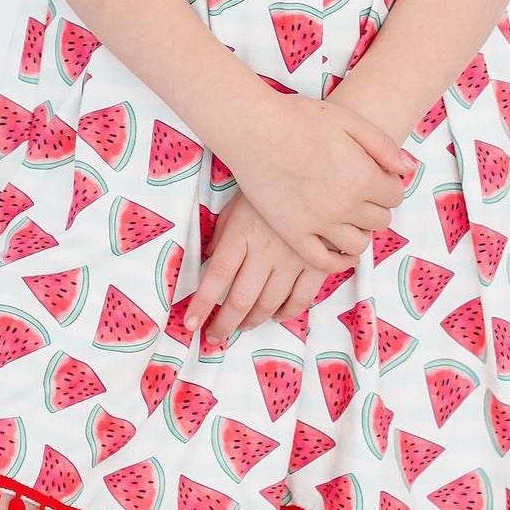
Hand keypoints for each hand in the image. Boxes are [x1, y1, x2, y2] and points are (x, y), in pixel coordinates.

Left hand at [188, 192, 331, 348]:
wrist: (311, 173)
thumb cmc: (266, 191)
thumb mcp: (235, 207)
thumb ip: (222, 237)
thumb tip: (209, 264)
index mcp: (240, 234)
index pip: (216, 276)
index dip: (202, 304)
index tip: (191, 324)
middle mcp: (265, 250)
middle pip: (242, 299)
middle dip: (226, 324)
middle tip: (216, 336)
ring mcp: (293, 258)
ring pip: (270, 304)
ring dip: (254, 321)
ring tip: (243, 325)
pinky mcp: (318, 262)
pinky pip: (302, 299)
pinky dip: (288, 312)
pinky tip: (277, 315)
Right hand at [216, 95, 417, 275]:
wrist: (252, 129)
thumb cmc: (299, 118)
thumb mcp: (348, 120)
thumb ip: (382, 145)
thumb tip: (408, 169)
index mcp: (363, 176)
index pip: (396, 195)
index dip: (389, 186)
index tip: (377, 179)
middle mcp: (346, 205)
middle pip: (380, 220)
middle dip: (376, 208)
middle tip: (361, 195)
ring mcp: (319, 223)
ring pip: (358, 244)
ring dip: (360, 233)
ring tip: (349, 218)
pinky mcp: (293, 234)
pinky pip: (323, 261)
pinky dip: (338, 261)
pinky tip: (341, 253)